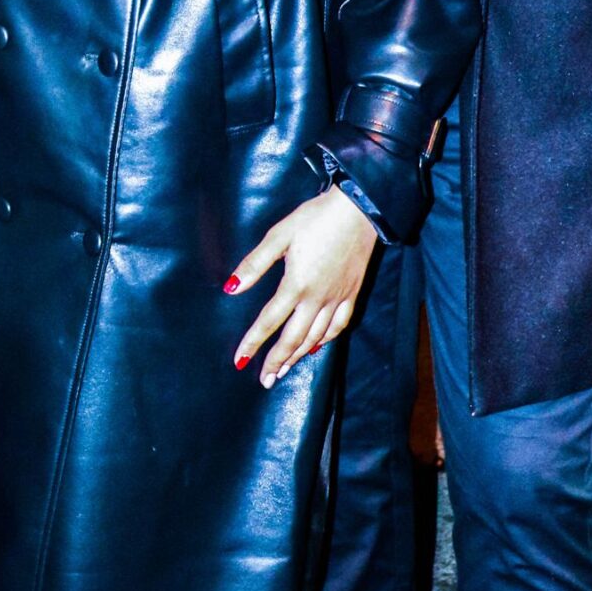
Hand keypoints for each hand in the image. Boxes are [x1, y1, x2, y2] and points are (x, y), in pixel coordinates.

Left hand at [226, 185, 378, 388]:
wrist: (360, 210)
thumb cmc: (316, 218)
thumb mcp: (279, 235)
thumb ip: (255, 264)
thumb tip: (231, 288)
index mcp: (296, 284)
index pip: (269, 322)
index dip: (253, 343)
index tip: (240, 361)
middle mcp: (317, 298)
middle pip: (293, 338)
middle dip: (277, 361)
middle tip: (264, 381)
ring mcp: (337, 298)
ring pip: (316, 337)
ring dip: (298, 356)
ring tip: (285, 370)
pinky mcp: (352, 293)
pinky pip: (338, 325)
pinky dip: (325, 340)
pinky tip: (316, 347)